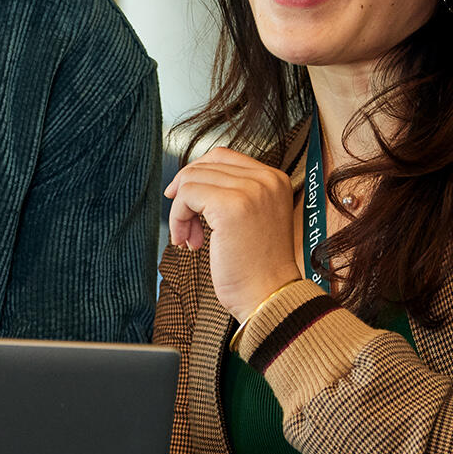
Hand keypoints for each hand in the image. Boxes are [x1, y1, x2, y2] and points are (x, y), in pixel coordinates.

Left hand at [164, 147, 303, 320]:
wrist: (269, 297)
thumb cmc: (256, 267)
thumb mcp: (251, 218)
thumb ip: (233, 193)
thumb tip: (189, 177)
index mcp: (274, 179)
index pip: (222, 156)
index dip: (196, 174)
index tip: (183, 199)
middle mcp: (266, 179)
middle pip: (204, 166)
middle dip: (186, 195)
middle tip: (186, 228)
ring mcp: (251, 190)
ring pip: (192, 180)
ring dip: (181, 212)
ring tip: (189, 240)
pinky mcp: (231, 205)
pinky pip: (186, 195)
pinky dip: (178, 218)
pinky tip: (188, 242)